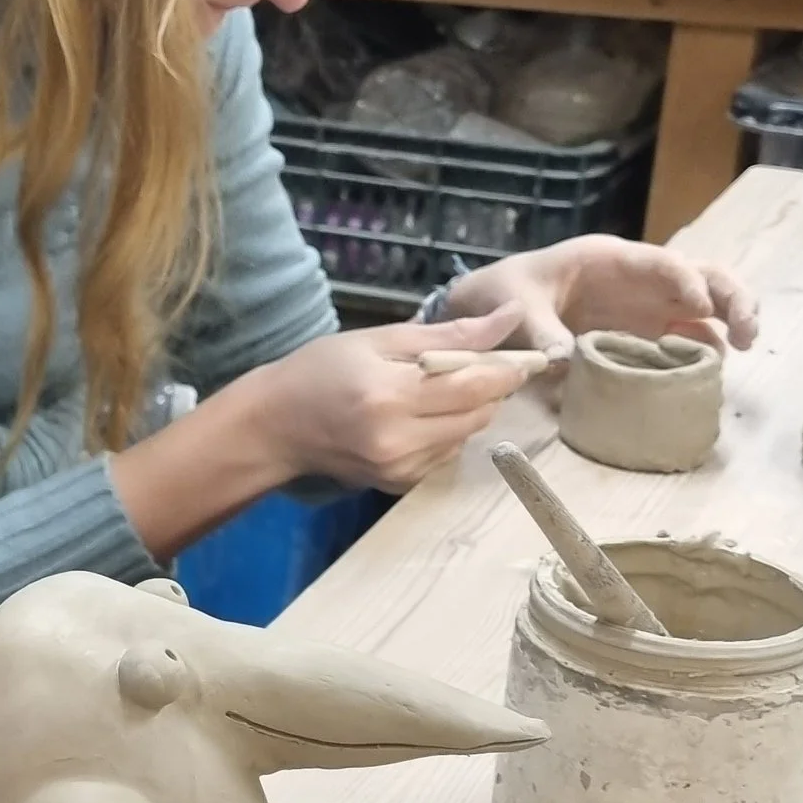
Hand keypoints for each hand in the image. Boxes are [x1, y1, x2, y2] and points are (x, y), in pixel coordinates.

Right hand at [216, 310, 544, 493]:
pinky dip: (448, 432)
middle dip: (490, 388)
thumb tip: (509, 317)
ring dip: (470, 411)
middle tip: (479, 365)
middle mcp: (399, 440)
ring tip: (441, 389)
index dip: (509, 370)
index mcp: (391, 397)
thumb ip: (448, 333)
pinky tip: (422, 416)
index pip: (474, 386)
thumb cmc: (320, 370)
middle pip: (478, 414)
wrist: (275, 426)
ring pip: (467, 436)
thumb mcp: (379, 339)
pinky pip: (447, 454)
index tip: (527, 355)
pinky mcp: (399, 485)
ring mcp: (400, 469)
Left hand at [439, 238, 757, 355]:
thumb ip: (540, 331)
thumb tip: (564, 362)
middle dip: (732, 297)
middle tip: (748, 331)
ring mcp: (646, 308)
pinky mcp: (644, 335)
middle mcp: (639, 280)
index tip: (702, 306)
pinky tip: (708, 375)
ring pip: (705, 308)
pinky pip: (685, 338)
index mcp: (609, 259)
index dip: (686, 280)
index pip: (662, 261)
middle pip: (703, 277)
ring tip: (741, 351)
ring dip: (728, 326)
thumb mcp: (514, 307)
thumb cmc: (503, 294)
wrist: (491, 309)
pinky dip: (703, 353)